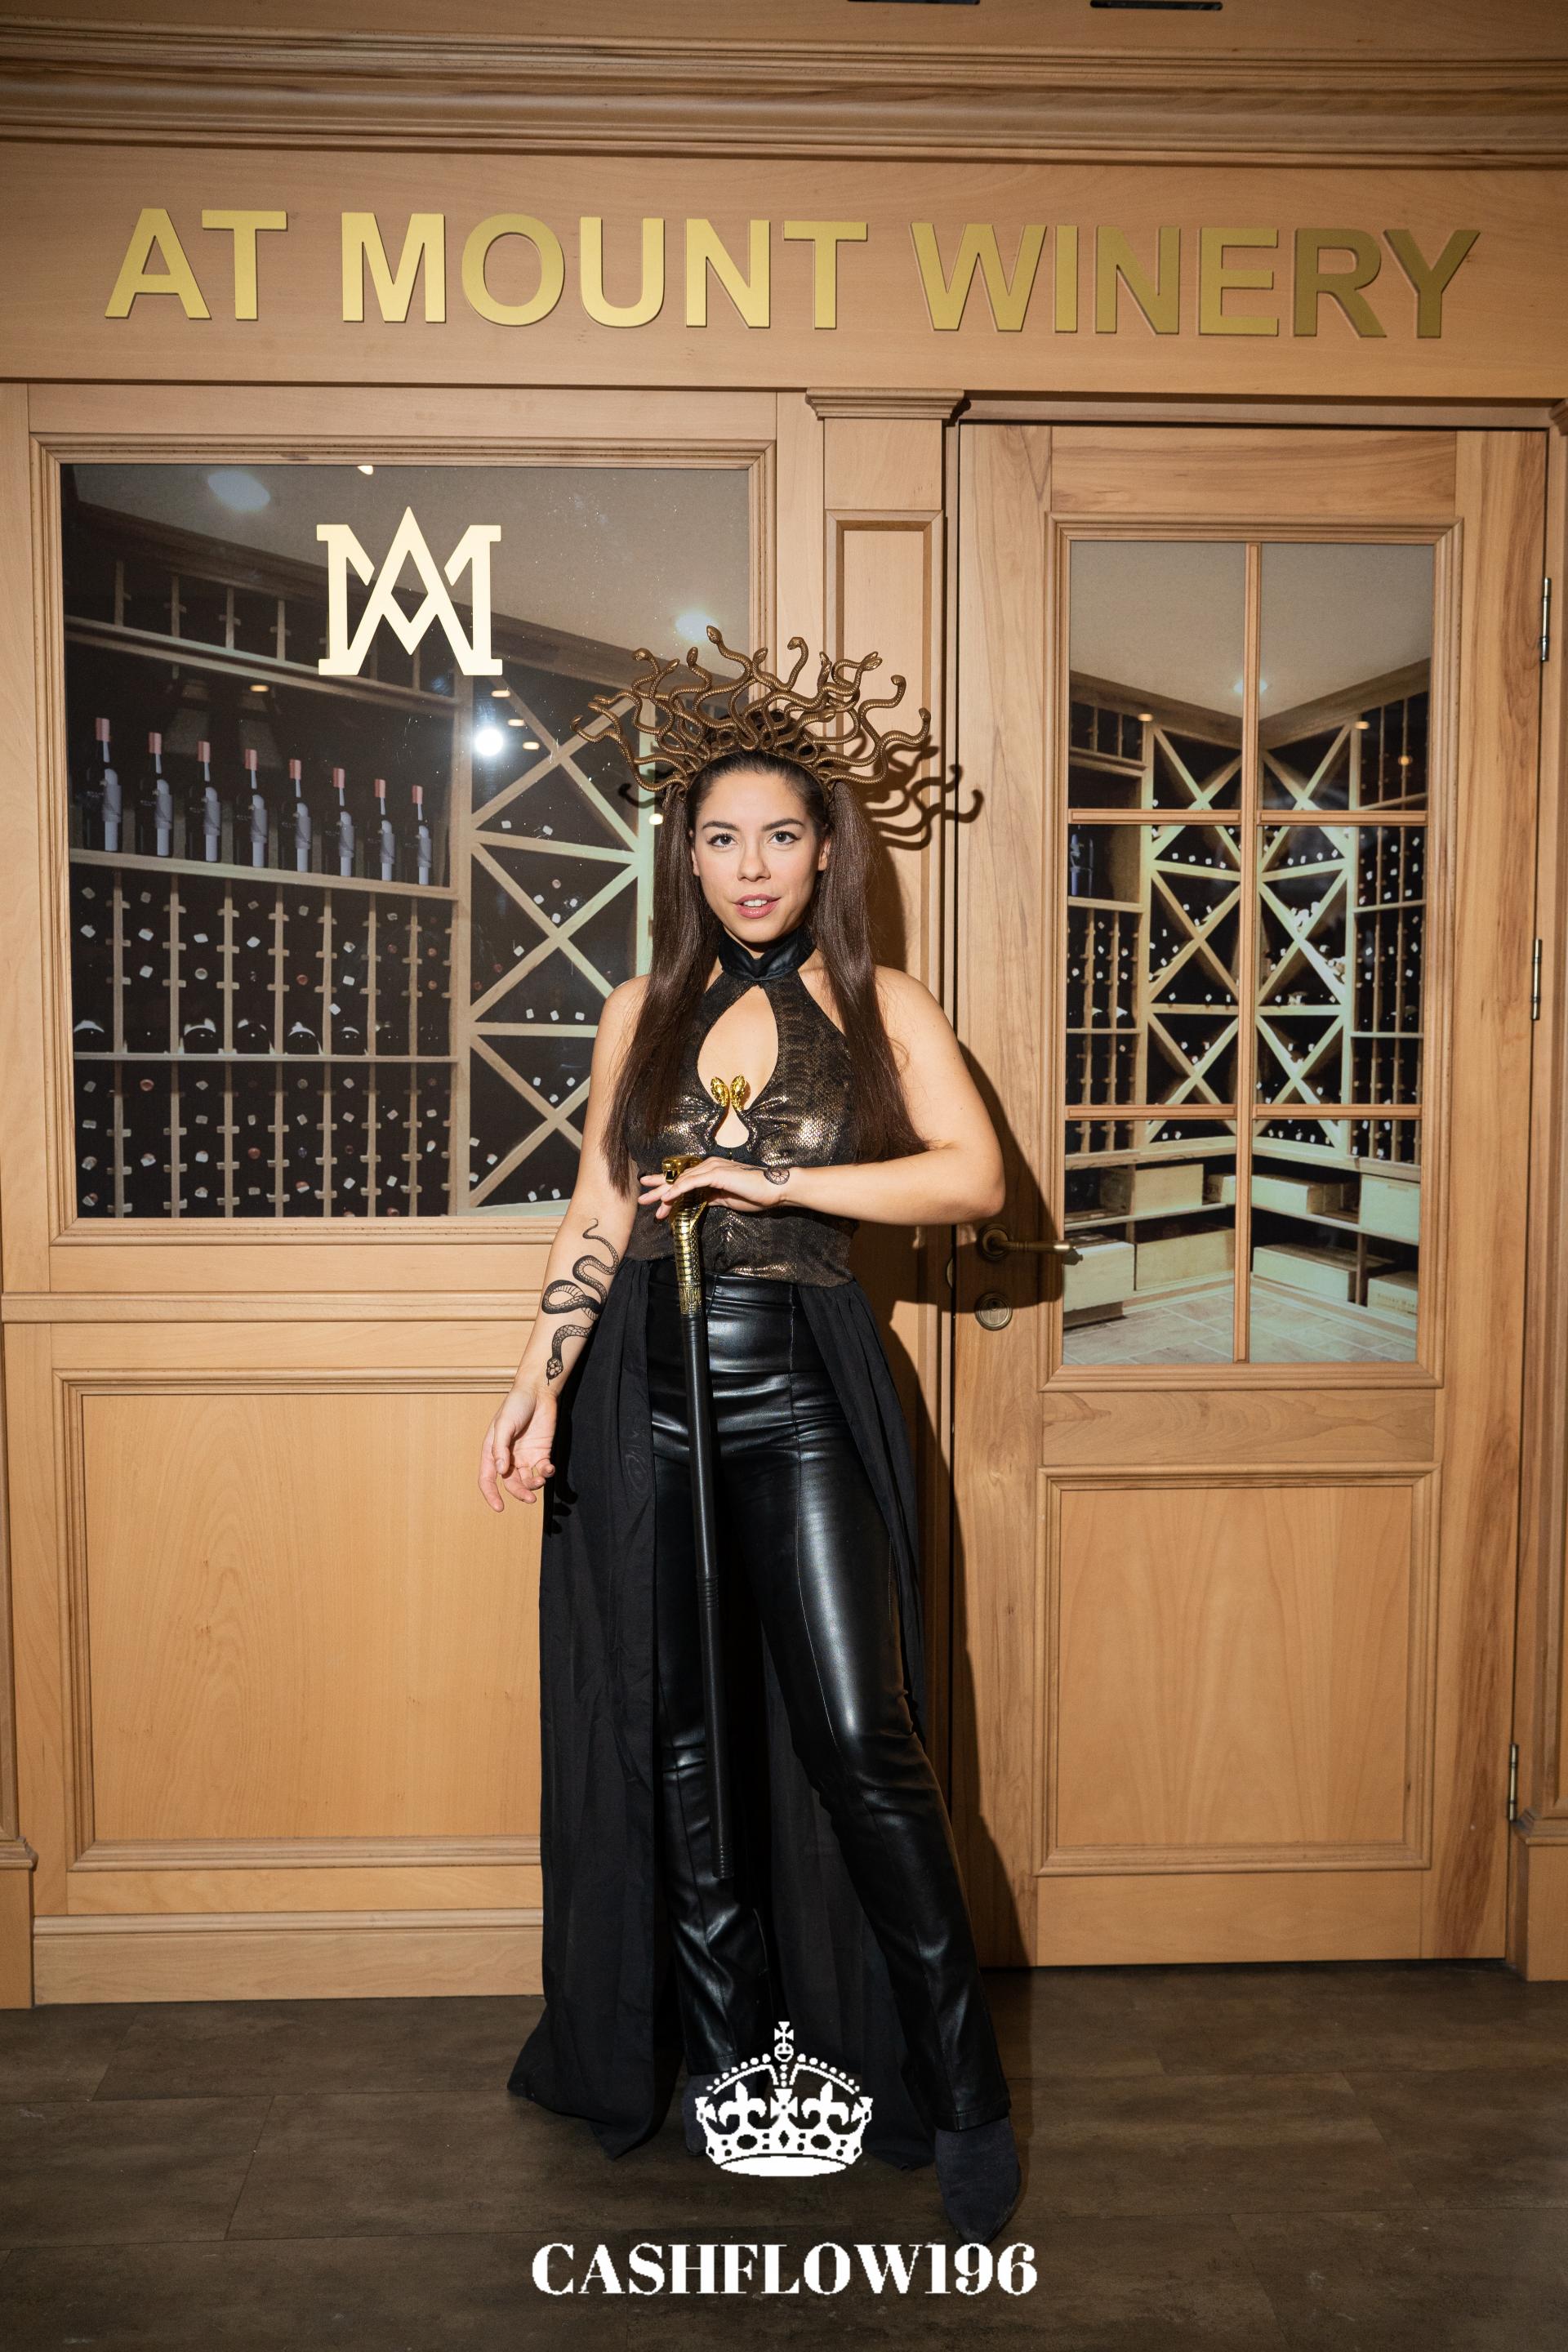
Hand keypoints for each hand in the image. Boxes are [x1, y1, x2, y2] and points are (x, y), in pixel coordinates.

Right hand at [479, 1384, 557, 1511]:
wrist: (538, 1391)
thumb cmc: (516, 1405)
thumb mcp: (503, 1425)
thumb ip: (501, 1448)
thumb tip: (502, 1472)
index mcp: (492, 1452)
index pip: (487, 1479)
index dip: (491, 1495)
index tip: (499, 1508)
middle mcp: (508, 1457)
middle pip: (511, 1484)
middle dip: (519, 1493)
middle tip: (530, 1499)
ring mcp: (525, 1456)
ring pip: (527, 1480)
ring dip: (534, 1485)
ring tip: (540, 1480)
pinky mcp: (542, 1452)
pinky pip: (542, 1470)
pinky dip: (546, 1473)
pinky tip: (549, 1468)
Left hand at [638, 1158, 790, 1217]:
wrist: (775, 1190)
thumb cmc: (756, 1195)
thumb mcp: (727, 1199)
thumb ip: (711, 1198)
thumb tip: (698, 1203)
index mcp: (712, 1172)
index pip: (685, 1179)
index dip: (667, 1187)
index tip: (654, 1196)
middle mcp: (710, 1166)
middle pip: (679, 1178)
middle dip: (659, 1187)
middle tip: (642, 1198)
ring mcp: (713, 1168)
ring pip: (682, 1181)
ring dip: (665, 1193)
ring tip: (651, 1203)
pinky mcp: (717, 1174)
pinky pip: (692, 1183)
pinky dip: (678, 1191)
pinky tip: (667, 1198)